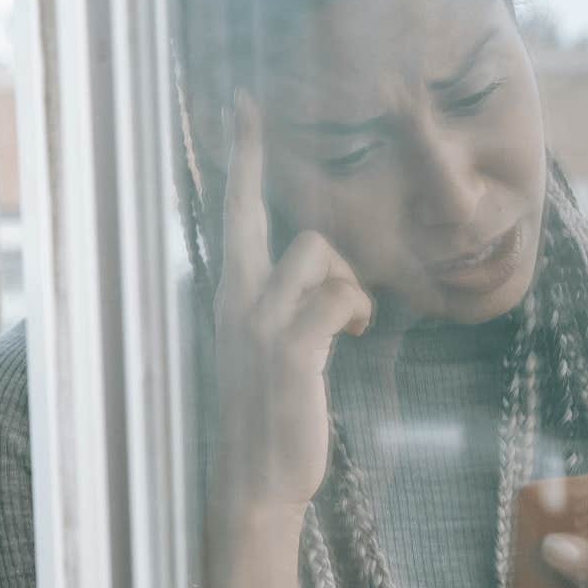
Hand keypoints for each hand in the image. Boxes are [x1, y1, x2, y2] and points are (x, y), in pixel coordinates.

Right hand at [200, 92, 372, 587]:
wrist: (256, 480)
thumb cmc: (269, 416)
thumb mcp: (267, 350)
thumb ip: (281, 304)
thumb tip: (319, 267)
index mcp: (230, 298)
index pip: (232, 217)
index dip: (239, 161)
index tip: (242, 108)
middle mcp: (234, 302)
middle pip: (249, 212)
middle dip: (247, 156)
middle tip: (248, 106)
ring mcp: (258, 324)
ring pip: (317, 252)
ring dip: (347, 279)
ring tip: (349, 317)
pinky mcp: (291, 350)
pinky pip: (340, 296)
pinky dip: (358, 308)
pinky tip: (357, 333)